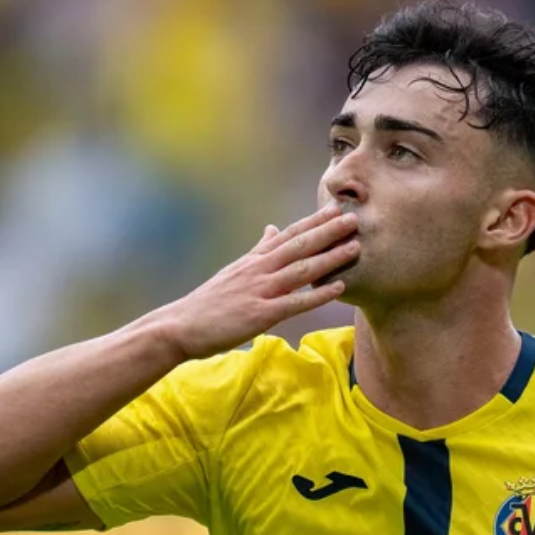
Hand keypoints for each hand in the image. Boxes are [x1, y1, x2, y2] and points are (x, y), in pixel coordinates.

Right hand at [162, 206, 359, 359]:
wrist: (180, 326)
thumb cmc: (208, 303)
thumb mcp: (235, 270)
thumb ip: (258, 250)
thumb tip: (273, 228)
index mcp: (254, 260)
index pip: (289, 235)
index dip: (314, 222)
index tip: (336, 209)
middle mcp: (258, 270)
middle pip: (299, 246)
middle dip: (328, 231)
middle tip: (353, 218)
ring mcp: (260, 291)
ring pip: (301, 270)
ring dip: (329, 257)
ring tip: (355, 247)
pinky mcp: (260, 314)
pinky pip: (295, 302)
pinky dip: (318, 294)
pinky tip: (338, 287)